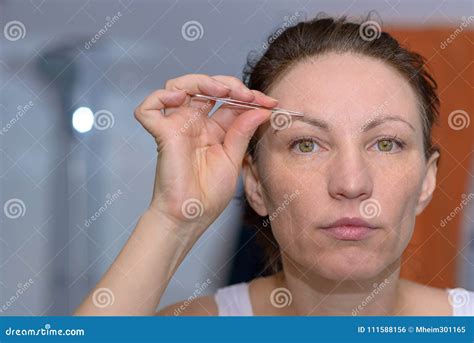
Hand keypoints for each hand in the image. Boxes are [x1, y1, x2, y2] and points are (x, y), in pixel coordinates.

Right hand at [134, 74, 276, 232]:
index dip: (249, 96)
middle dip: (228, 84)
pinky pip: (149, 108)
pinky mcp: (162, 134)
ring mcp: (177, 126)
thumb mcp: (233, 158)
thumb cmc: (209, 194)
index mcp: (213, 129)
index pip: (229, 100)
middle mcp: (194, 124)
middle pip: (204, 86)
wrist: (191, 216)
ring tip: (221, 92)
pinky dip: (160, 97)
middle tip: (248, 95)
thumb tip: (262, 109)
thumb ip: (243, 131)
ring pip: (178, 86)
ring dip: (200, 81)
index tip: (271, 103)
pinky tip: (181, 99)